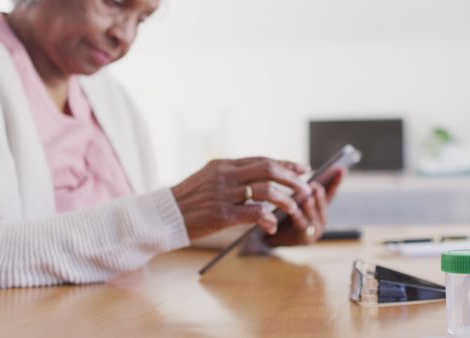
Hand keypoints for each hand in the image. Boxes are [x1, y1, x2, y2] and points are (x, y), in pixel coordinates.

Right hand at [171, 157, 311, 239]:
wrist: (163, 215)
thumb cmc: (188, 200)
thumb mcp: (209, 179)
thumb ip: (233, 176)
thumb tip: (261, 178)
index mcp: (224, 164)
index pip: (262, 159)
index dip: (286, 164)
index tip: (303, 169)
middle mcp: (226, 175)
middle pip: (269, 170)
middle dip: (292, 179)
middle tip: (306, 189)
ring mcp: (224, 194)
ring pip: (266, 191)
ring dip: (285, 200)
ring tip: (293, 209)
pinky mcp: (221, 214)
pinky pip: (254, 213)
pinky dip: (268, 219)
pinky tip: (271, 226)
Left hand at [264, 167, 345, 246]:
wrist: (270, 236)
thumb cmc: (282, 214)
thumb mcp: (294, 198)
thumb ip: (301, 187)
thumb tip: (306, 168)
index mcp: (320, 207)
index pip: (331, 191)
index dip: (336, 180)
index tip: (341, 168)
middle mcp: (321, 218)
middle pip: (324, 203)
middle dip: (320, 193)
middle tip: (315, 184)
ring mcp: (315, 230)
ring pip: (314, 214)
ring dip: (311, 204)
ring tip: (308, 195)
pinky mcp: (305, 238)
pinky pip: (302, 225)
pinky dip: (299, 216)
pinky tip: (295, 209)